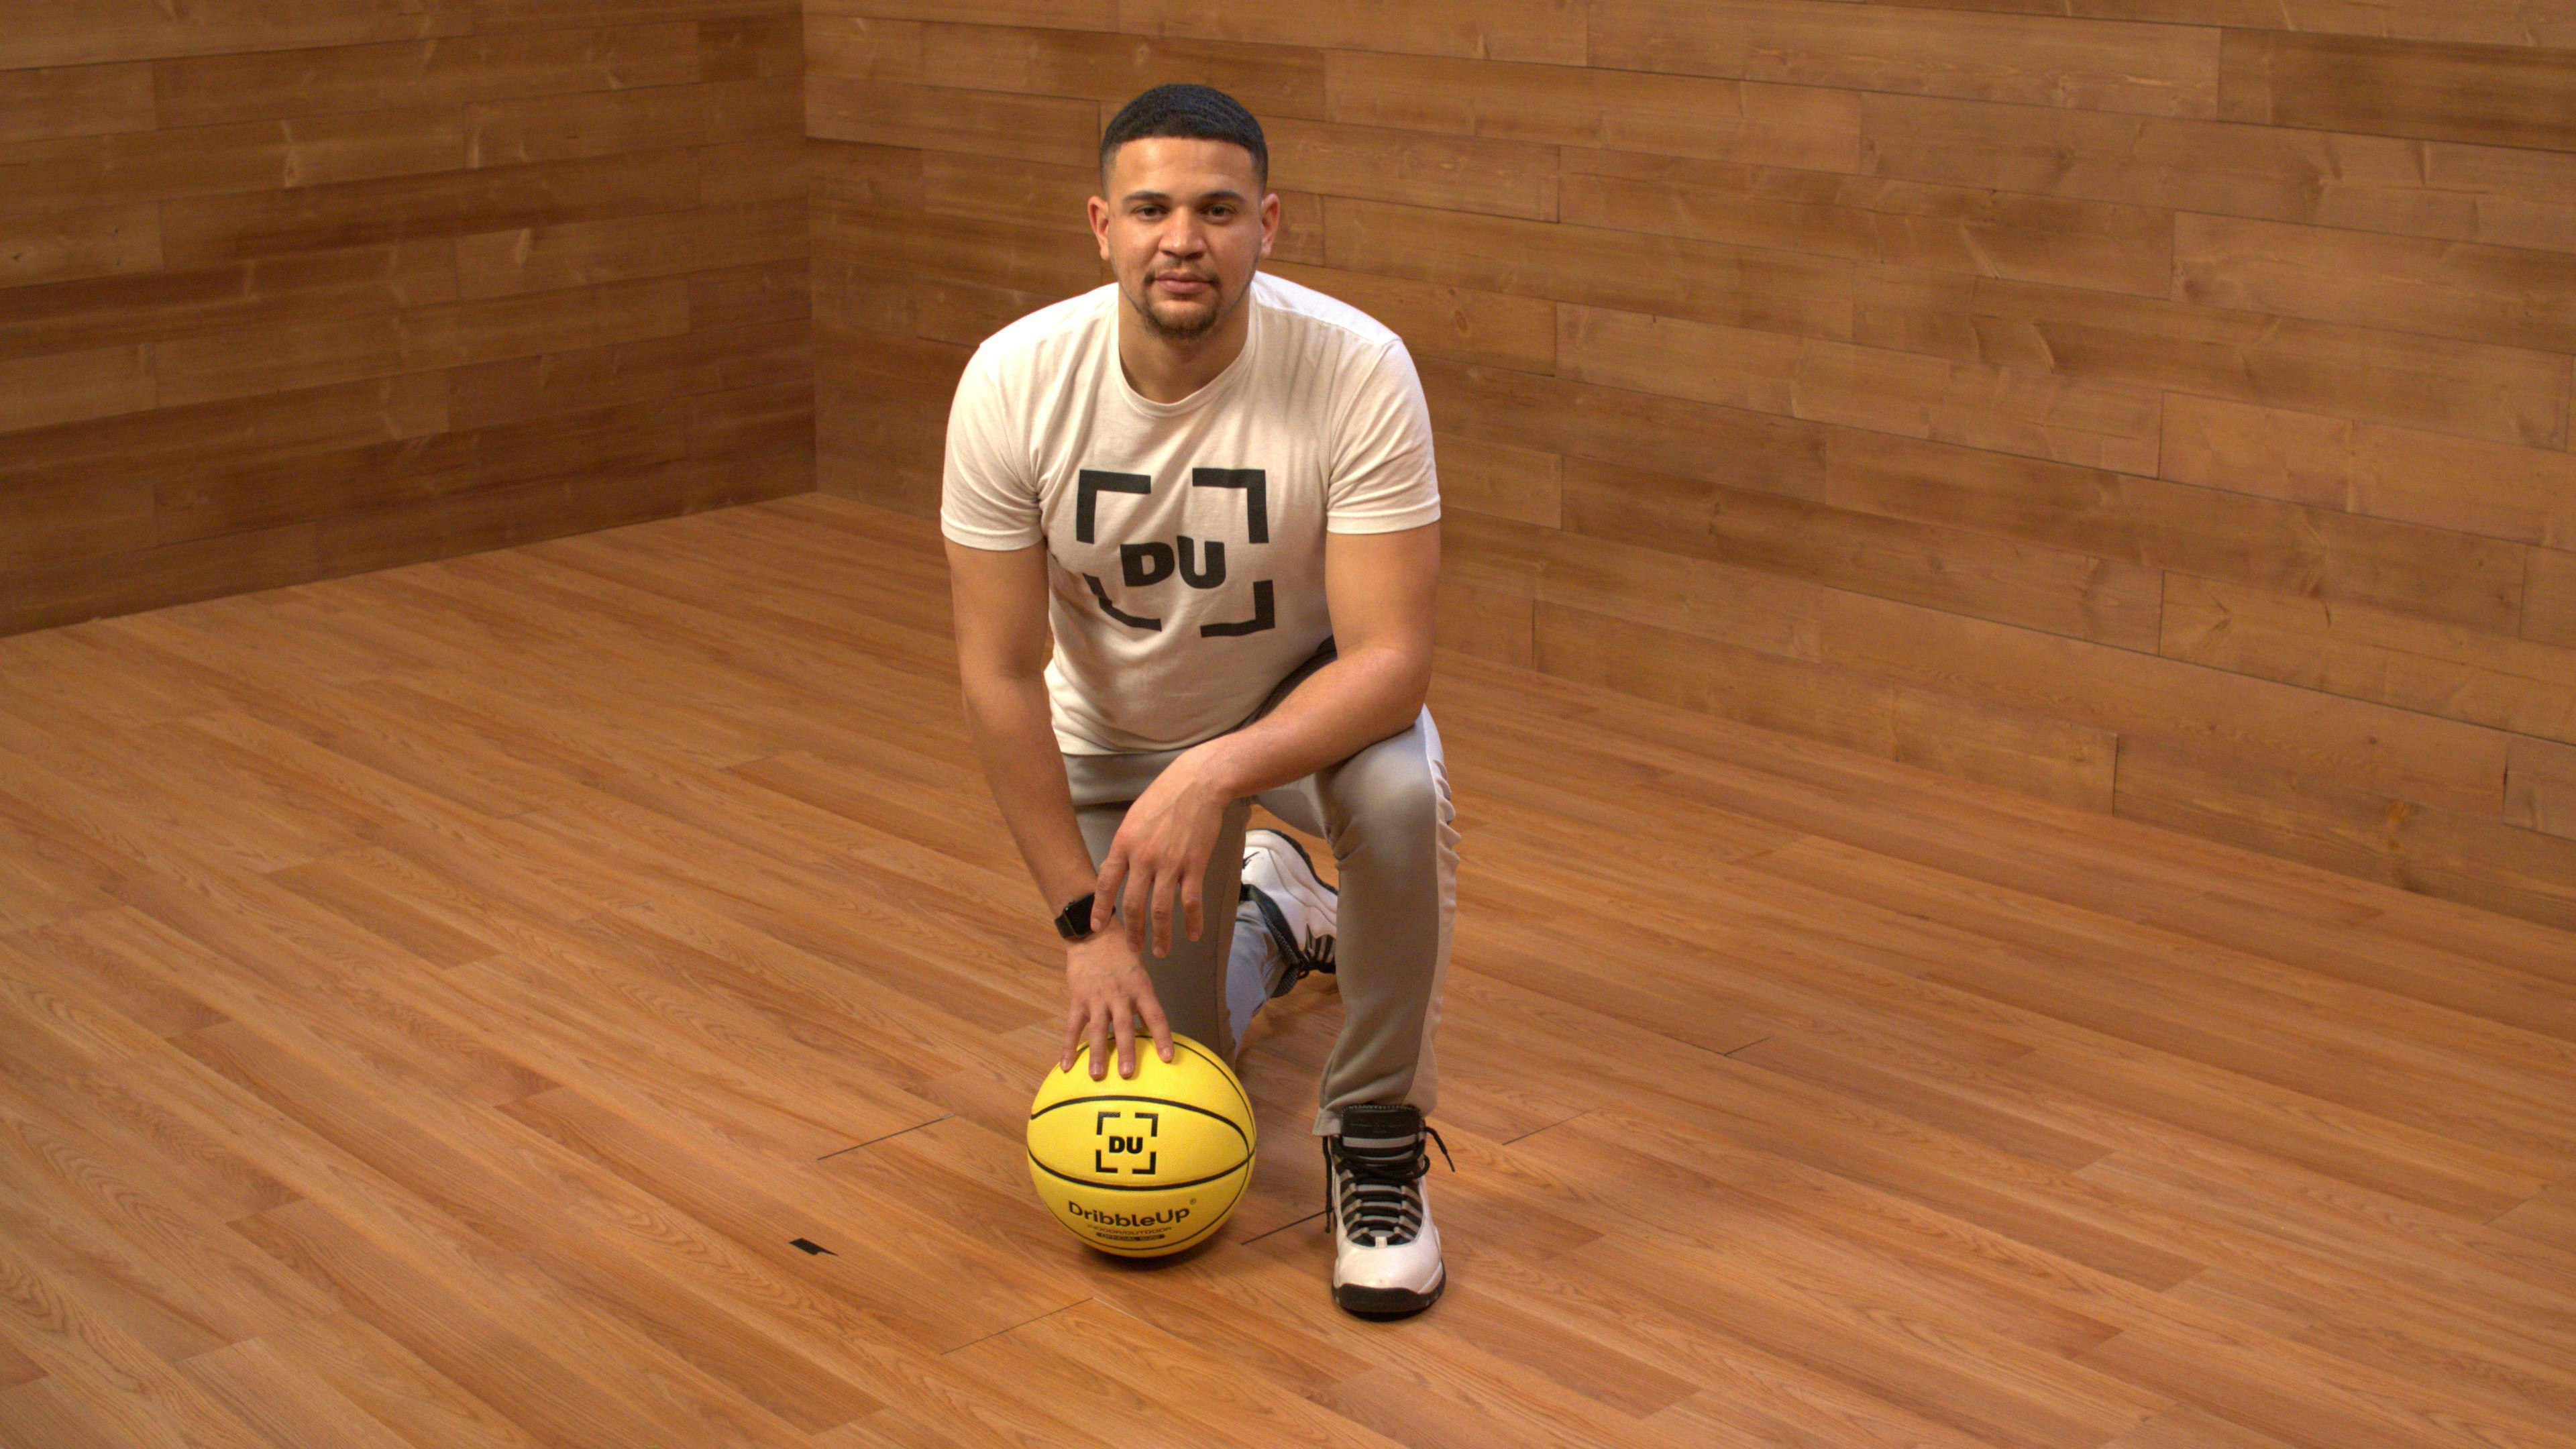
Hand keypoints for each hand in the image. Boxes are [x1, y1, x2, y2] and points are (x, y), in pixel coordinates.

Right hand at [1061, 931, 1173, 1079]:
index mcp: (1140, 988)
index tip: (1167, 1058)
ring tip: (1097, 1075)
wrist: (1093, 934)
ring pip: (1098, 1029)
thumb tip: (1151, 1029)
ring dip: (1097, 1053)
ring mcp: (1097, 998)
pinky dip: (1068, 1046)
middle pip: (1124, 1027)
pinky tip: (1066, 1065)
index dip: (1162, 1037)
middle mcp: (1120, 995)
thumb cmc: (1122, 954)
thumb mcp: (1140, 973)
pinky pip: (1073, 1026)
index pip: (1156, 1016)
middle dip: (1126, 1051)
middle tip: (1127, 1074)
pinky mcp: (1078, 998)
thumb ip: (1143, 1001)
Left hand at [1091, 747, 1229, 957]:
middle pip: (1133, 904)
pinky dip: (1192, 921)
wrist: (1197, 783)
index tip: (1097, 927)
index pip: (1106, 883)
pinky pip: (1191, 900)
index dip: (1101, 909)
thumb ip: (1125, 846)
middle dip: (1132, 932)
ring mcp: (1170, 863)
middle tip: (1133, 949)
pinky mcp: (1194, 865)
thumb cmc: (1165, 796)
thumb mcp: (1133, 817)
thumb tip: (1116, 869)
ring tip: (1160, 951)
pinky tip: (1193, 934)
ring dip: (1160, 935)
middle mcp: (1144, 858)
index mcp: (1124, 844)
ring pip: (1161, 909)